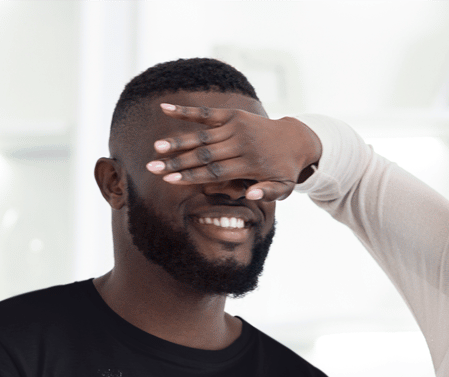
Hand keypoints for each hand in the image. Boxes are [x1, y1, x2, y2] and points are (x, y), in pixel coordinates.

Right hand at [146, 104, 321, 200]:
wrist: (296, 139)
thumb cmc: (284, 169)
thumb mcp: (284, 187)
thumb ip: (268, 193)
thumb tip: (250, 197)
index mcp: (249, 163)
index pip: (215, 172)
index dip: (191, 175)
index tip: (170, 180)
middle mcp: (240, 143)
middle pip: (203, 154)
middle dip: (177, 162)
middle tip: (153, 168)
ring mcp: (235, 126)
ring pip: (202, 135)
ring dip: (178, 141)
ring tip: (156, 147)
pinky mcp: (232, 114)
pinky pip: (206, 112)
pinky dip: (185, 111)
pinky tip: (164, 108)